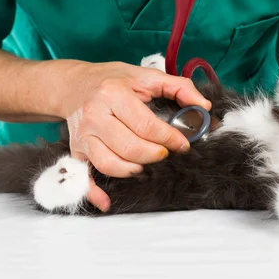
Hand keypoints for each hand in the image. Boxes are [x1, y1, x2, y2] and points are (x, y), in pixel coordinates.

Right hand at [61, 61, 211, 211]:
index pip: (146, 126)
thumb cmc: (113, 81)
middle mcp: (94, 116)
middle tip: (166, 154)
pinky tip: (106, 202)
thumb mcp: (146, 75)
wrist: (74, 84)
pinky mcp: (76, 151)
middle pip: (130, 148)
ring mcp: (83, 136)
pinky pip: (85, 176)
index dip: (169, 139)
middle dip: (155, 156)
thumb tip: (204, 107)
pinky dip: (94, 193)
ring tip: (147, 165)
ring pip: (110, 164)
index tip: (183, 144)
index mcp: (113, 95)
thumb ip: (179, 87)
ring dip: (134, 170)